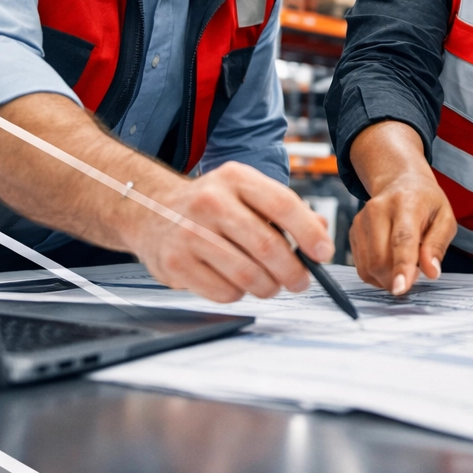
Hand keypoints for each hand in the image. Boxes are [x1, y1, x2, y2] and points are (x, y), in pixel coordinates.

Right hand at [118, 161, 333, 303]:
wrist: (149, 209)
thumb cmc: (209, 204)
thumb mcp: (246, 192)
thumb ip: (284, 210)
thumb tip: (321, 233)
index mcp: (236, 178)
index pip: (283, 205)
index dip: (309, 233)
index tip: (324, 253)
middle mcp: (211, 202)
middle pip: (267, 246)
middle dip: (293, 271)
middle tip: (301, 281)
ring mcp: (190, 233)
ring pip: (247, 274)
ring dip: (269, 287)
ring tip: (272, 285)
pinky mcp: (175, 263)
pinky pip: (224, 292)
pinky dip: (239, 294)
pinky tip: (237, 283)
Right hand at [349, 174, 454, 295]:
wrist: (400, 182)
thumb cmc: (426, 202)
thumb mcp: (445, 218)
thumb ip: (438, 245)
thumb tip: (431, 272)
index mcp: (406, 203)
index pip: (402, 239)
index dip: (402, 266)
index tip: (401, 288)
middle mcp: (378, 210)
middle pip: (380, 258)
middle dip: (397, 277)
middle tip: (415, 273)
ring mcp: (361, 221)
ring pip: (368, 266)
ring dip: (388, 278)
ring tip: (404, 263)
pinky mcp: (353, 232)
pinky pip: (362, 267)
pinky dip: (378, 274)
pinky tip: (390, 262)